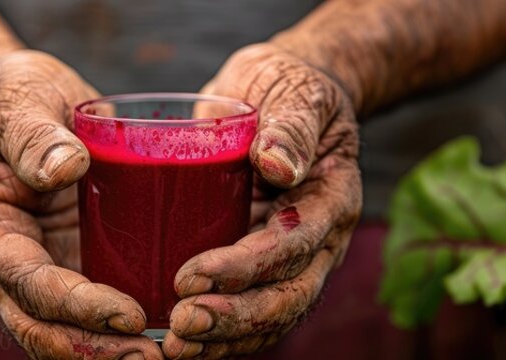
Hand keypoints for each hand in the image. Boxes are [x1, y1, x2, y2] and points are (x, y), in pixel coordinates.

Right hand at [0, 50, 161, 359]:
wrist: (10, 104)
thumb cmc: (11, 97)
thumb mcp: (17, 99)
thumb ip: (33, 134)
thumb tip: (66, 167)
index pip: (28, 282)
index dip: (76, 306)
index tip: (129, 313)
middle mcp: (2, 263)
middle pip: (40, 327)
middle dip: (95, 351)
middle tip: (154, 356)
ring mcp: (34, 271)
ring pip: (60, 333)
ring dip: (107, 354)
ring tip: (164, 356)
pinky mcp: (65, 267)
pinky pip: (84, 315)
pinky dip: (116, 334)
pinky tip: (165, 336)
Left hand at [163, 43, 361, 358]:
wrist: (284, 96)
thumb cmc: (288, 87)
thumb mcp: (295, 91)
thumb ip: (290, 125)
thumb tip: (275, 165)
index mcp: (331, 199)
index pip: (293, 245)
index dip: (245, 267)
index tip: (190, 275)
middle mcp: (320, 241)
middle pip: (286, 297)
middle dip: (234, 319)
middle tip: (180, 324)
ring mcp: (294, 260)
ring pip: (270, 317)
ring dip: (224, 339)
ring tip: (175, 346)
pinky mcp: (264, 267)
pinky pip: (250, 312)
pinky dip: (219, 336)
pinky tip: (181, 345)